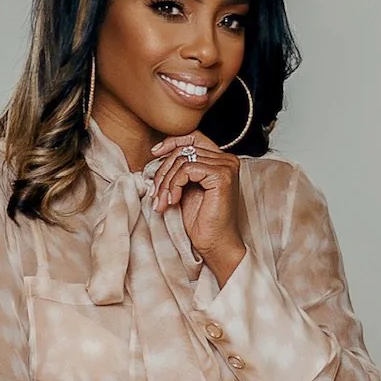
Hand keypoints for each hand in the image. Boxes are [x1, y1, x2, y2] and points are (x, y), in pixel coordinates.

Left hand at [145, 129, 245, 285]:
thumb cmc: (201, 221)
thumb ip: (179, 168)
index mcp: (220, 160)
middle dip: (164, 171)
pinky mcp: (222, 176)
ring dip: (167, 182)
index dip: (171, 142)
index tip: (154, 154)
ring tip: (163, 202)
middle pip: (184, 149)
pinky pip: (187, 168)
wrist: (214, 243)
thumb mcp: (185, 188)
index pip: (193, 136)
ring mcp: (226, 166)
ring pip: (183, 159)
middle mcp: (227, 159)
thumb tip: (158, 152)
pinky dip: (175, 184)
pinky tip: (174, 201)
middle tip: (156, 195)